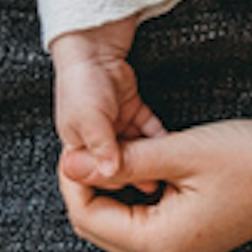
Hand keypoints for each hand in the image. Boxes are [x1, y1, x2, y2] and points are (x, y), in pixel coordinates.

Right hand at [47, 16, 166, 192]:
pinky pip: (149, 132)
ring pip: (137, 151)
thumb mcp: (89, 120)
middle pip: (117, 167)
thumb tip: (110, 175)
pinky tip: (174, 151)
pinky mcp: (132, 112)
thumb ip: (101, 148)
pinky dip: (159, 140)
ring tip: (170, 176)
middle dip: (135, 180)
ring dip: (151, 161)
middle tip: (156, 194)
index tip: (130, 205)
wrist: (94, 47)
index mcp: (77, 148)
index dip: (109, 192)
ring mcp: (114, 126)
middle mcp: (95, 140)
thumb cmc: (82, 83)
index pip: (92, 179)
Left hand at [57, 118, 251, 251]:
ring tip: (123, 144)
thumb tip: (69, 164)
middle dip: (89, 182)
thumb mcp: (182, 152)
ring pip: (118, 221)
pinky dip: (135, 191)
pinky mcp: (189, 240)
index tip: (77, 139)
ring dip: (111, 185)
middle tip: (97, 138)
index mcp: (159, 243)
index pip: (87, 216)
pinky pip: (143, 219)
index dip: (74, 177)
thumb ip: (122, 161)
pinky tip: (146, 160)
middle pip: (98, 224)